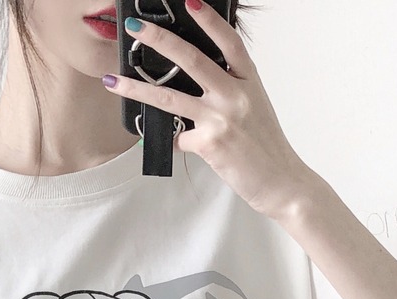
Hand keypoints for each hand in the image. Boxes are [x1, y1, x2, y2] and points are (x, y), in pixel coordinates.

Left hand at [103, 1, 319, 221]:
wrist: (282, 183)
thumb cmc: (267, 148)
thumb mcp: (256, 108)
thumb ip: (231, 90)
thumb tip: (200, 82)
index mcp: (249, 82)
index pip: (229, 42)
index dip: (209, 19)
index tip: (189, 2)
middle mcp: (235, 95)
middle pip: (192, 59)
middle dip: (160, 39)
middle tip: (135, 26)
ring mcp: (222, 119)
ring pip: (170, 97)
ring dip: (138, 88)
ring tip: (114, 80)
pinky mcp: (211, 144)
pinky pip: (180, 138)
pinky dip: (175, 141)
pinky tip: (178, 144)